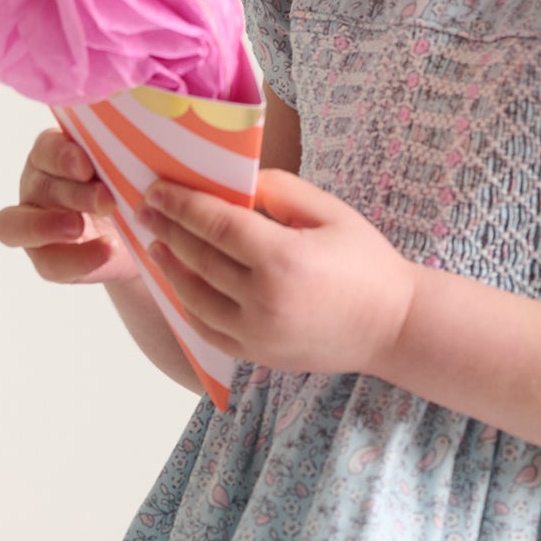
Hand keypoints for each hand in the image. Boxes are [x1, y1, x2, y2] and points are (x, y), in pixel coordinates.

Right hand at [0, 128, 139, 285]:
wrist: (149, 239)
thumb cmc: (135, 193)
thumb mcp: (135, 174)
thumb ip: (129, 160)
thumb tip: (144, 144)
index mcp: (55, 156)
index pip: (46, 148)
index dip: (60, 155)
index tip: (86, 165)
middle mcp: (39, 187)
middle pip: (40, 186)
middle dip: (72, 193)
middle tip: (105, 200)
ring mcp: (33, 224)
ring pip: (18, 224)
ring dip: (49, 225)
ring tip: (79, 227)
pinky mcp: (45, 259)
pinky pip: (49, 262)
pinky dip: (77, 258)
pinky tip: (106, 251)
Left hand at [139, 169, 416, 375]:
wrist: (393, 325)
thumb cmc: (366, 263)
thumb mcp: (331, 213)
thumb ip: (280, 191)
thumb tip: (234, 185)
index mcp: (283, 259)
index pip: (215, 225)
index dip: (181, 204)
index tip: (158, 190)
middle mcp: (264, 300)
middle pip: (199, 258)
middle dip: (168, 230)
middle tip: (147, 210)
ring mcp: (258, 334)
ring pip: (195, 297)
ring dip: (172, 268)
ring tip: (160, 244)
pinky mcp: (258, 355)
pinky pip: (208, 329)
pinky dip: (188, 305)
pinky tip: (182, 284)